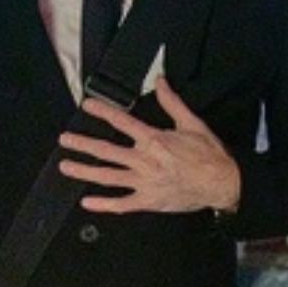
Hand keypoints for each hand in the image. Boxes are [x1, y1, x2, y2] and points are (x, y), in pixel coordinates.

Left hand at [59, 76, 240, 213]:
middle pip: (107, 151)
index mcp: (153, 140)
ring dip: (85, 171)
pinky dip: (103, 205)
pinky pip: (122, 204)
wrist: (222, 183)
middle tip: (65, 140)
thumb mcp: (192, 123)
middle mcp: (144, 161)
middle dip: (83, 144)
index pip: (122, 122)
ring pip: (108, 176)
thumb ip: (172, 102)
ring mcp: (144, 182)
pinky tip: (87, 202)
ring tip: (65, 167)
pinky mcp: (149, 201)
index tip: (87, 105)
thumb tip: (160, 81)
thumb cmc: (208, 154)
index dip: (102, 112)